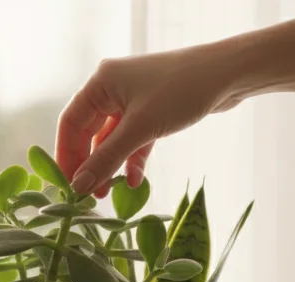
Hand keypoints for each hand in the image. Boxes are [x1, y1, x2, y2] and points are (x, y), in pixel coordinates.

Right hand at [56, 45, 242, 196]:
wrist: (229, 75)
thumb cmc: (182, 91)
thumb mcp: (140, 129)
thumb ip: (107, 159)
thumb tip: (79, 187)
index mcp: (101, 83)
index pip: (70, 123)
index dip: (66, 156)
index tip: (67, 186)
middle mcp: (112, 89)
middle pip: (88, 133)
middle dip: (89, 165)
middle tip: (88, 195)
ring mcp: (131, 100)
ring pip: (110, 140)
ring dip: (109, 166)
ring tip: (108, 193)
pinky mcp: (151, 111)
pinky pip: (132, 140)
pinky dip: (131, 159)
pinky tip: (135, 180)